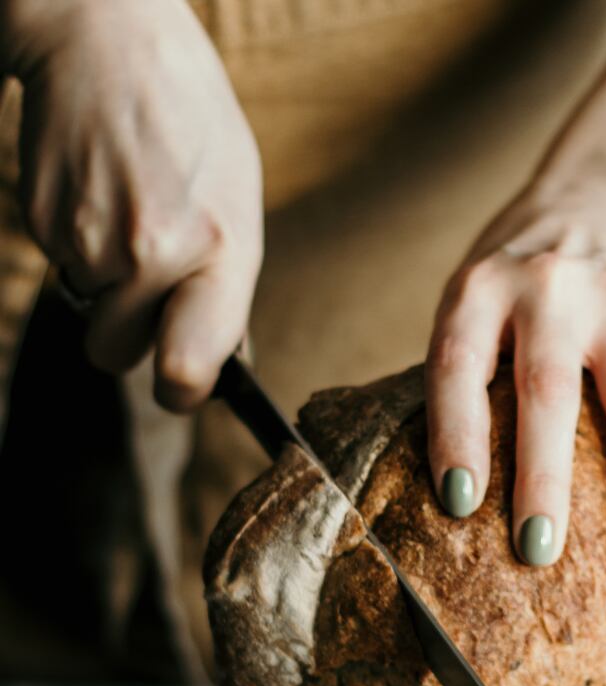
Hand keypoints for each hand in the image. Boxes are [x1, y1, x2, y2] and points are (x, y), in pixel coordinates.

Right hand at [4, 0, 262, 410]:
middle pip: (118, 356)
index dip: (183, 391)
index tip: (184, 385)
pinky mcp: (41, 223)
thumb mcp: (236, 200)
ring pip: (89, 312)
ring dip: (106, 286)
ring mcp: (87, 242)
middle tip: (152, 293)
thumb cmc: (191, 122)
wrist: (108, 46)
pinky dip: (80, 248)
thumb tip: (212, 352)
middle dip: (132, 338)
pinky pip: (63, 269)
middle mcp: (149, 255)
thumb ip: (226, 280)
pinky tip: (102, 195)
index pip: (188, 368)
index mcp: (218, 251)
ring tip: (133, 217)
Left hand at [426, 174, 605, 574]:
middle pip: (551, 390)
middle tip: (539, 551)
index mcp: (484, 286)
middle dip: (546, 478)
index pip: (461, 363)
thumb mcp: (474, 297)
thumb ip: (471, 371)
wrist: (599, 202)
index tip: (457, 503)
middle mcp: (555, 291)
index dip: (456, 433)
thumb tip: (462, 502)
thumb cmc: (516, 277)